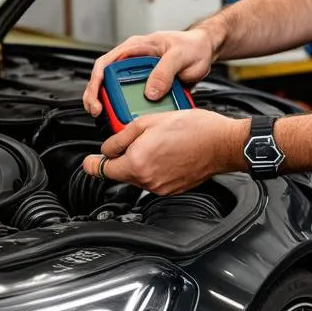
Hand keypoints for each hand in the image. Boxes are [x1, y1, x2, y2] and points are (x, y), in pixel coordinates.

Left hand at [81, 109, 248, 194]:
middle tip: (136, 139)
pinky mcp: (173, 189)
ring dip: (142, 161)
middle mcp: (147, 180)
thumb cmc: (194, 129)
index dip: (92, 165)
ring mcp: (161, 187)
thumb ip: (123, 135)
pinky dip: (156, 167)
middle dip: (124, 157)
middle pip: (122, 172)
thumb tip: (109, 146)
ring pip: (140, 175)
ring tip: (159, 143)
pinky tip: (169, 152)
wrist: (222, 143)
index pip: (103, 170)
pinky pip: (155, 179)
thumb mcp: (151, 120)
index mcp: (137, 162)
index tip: (89, 162)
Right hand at [82, 27, 218, 115]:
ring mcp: (139, 73)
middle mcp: (133, 60)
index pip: (105, 63)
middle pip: (105, 79)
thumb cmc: (193, 45)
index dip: (96, 83)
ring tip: (110, 120)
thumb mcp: (180, 55)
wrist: (205, 51)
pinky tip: (129, 119)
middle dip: (97, 97)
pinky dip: (129, 109)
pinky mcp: (148, 85)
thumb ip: (165, 71)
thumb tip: (150, 92)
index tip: (97, 100)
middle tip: (98, 114)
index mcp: (135, 47)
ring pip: (117, 90)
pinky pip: (133, 98)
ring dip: (112, 105)